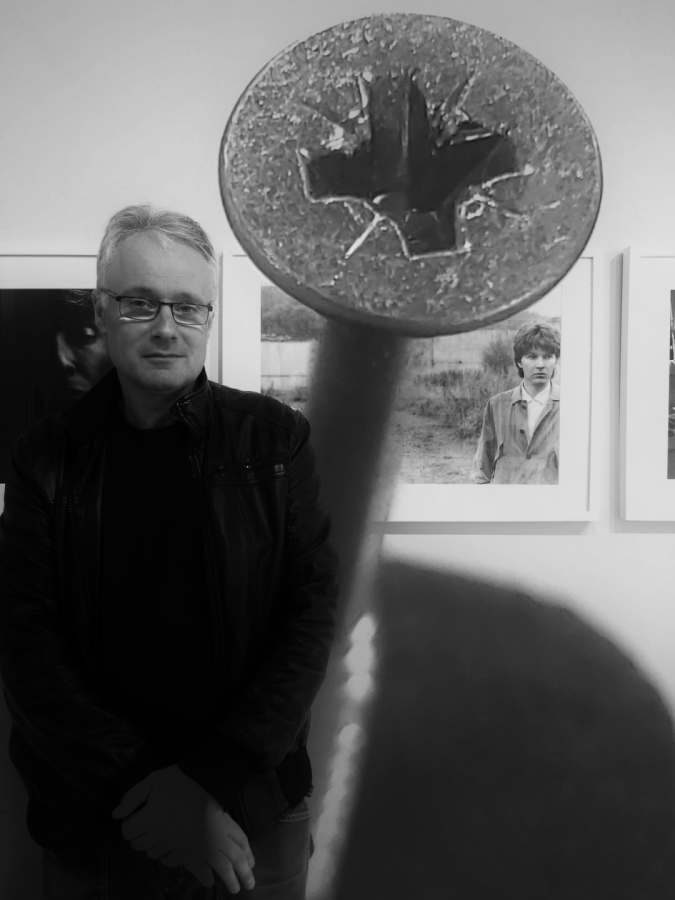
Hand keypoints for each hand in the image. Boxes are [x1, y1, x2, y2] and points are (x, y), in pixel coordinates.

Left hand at [112, 764, 254, 891]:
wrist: (209, 784)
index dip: (128, 822)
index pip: (127, 831)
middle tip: (147, 820)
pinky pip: (169, 859)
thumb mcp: (153, 779)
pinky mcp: (187, 847)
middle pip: (137, 844)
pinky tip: (168, 843)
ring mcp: (173, 843)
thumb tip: (115, 815)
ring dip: (151, 843)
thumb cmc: (180, 780)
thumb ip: (132, 797)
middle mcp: (158, 834)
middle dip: (138, 834)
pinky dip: (165, 854)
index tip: (136, 814)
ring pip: (151, 853)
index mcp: (149, 818)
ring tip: (159, 828)